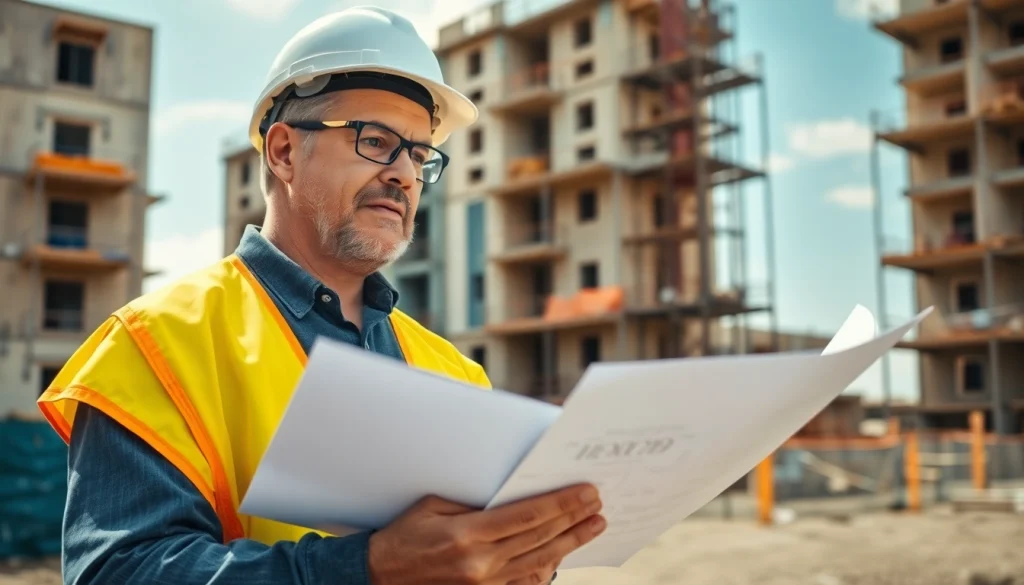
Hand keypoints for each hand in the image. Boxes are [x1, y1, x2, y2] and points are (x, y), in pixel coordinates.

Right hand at [367, 483, 604, 584]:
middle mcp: (480, 565)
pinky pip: (523, 583)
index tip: (586, 492)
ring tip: (592, 527)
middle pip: (541, 538)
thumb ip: (474, 504)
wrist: (377, 579)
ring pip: (539, 562)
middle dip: (574, 520)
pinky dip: (546, 568)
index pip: (528, 516)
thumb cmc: (403, 537)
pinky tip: (562, 555)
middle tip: (598, 505)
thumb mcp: (433, 507)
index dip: (562, 504)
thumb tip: (512, 496)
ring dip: (570, 543)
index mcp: (468, 536)